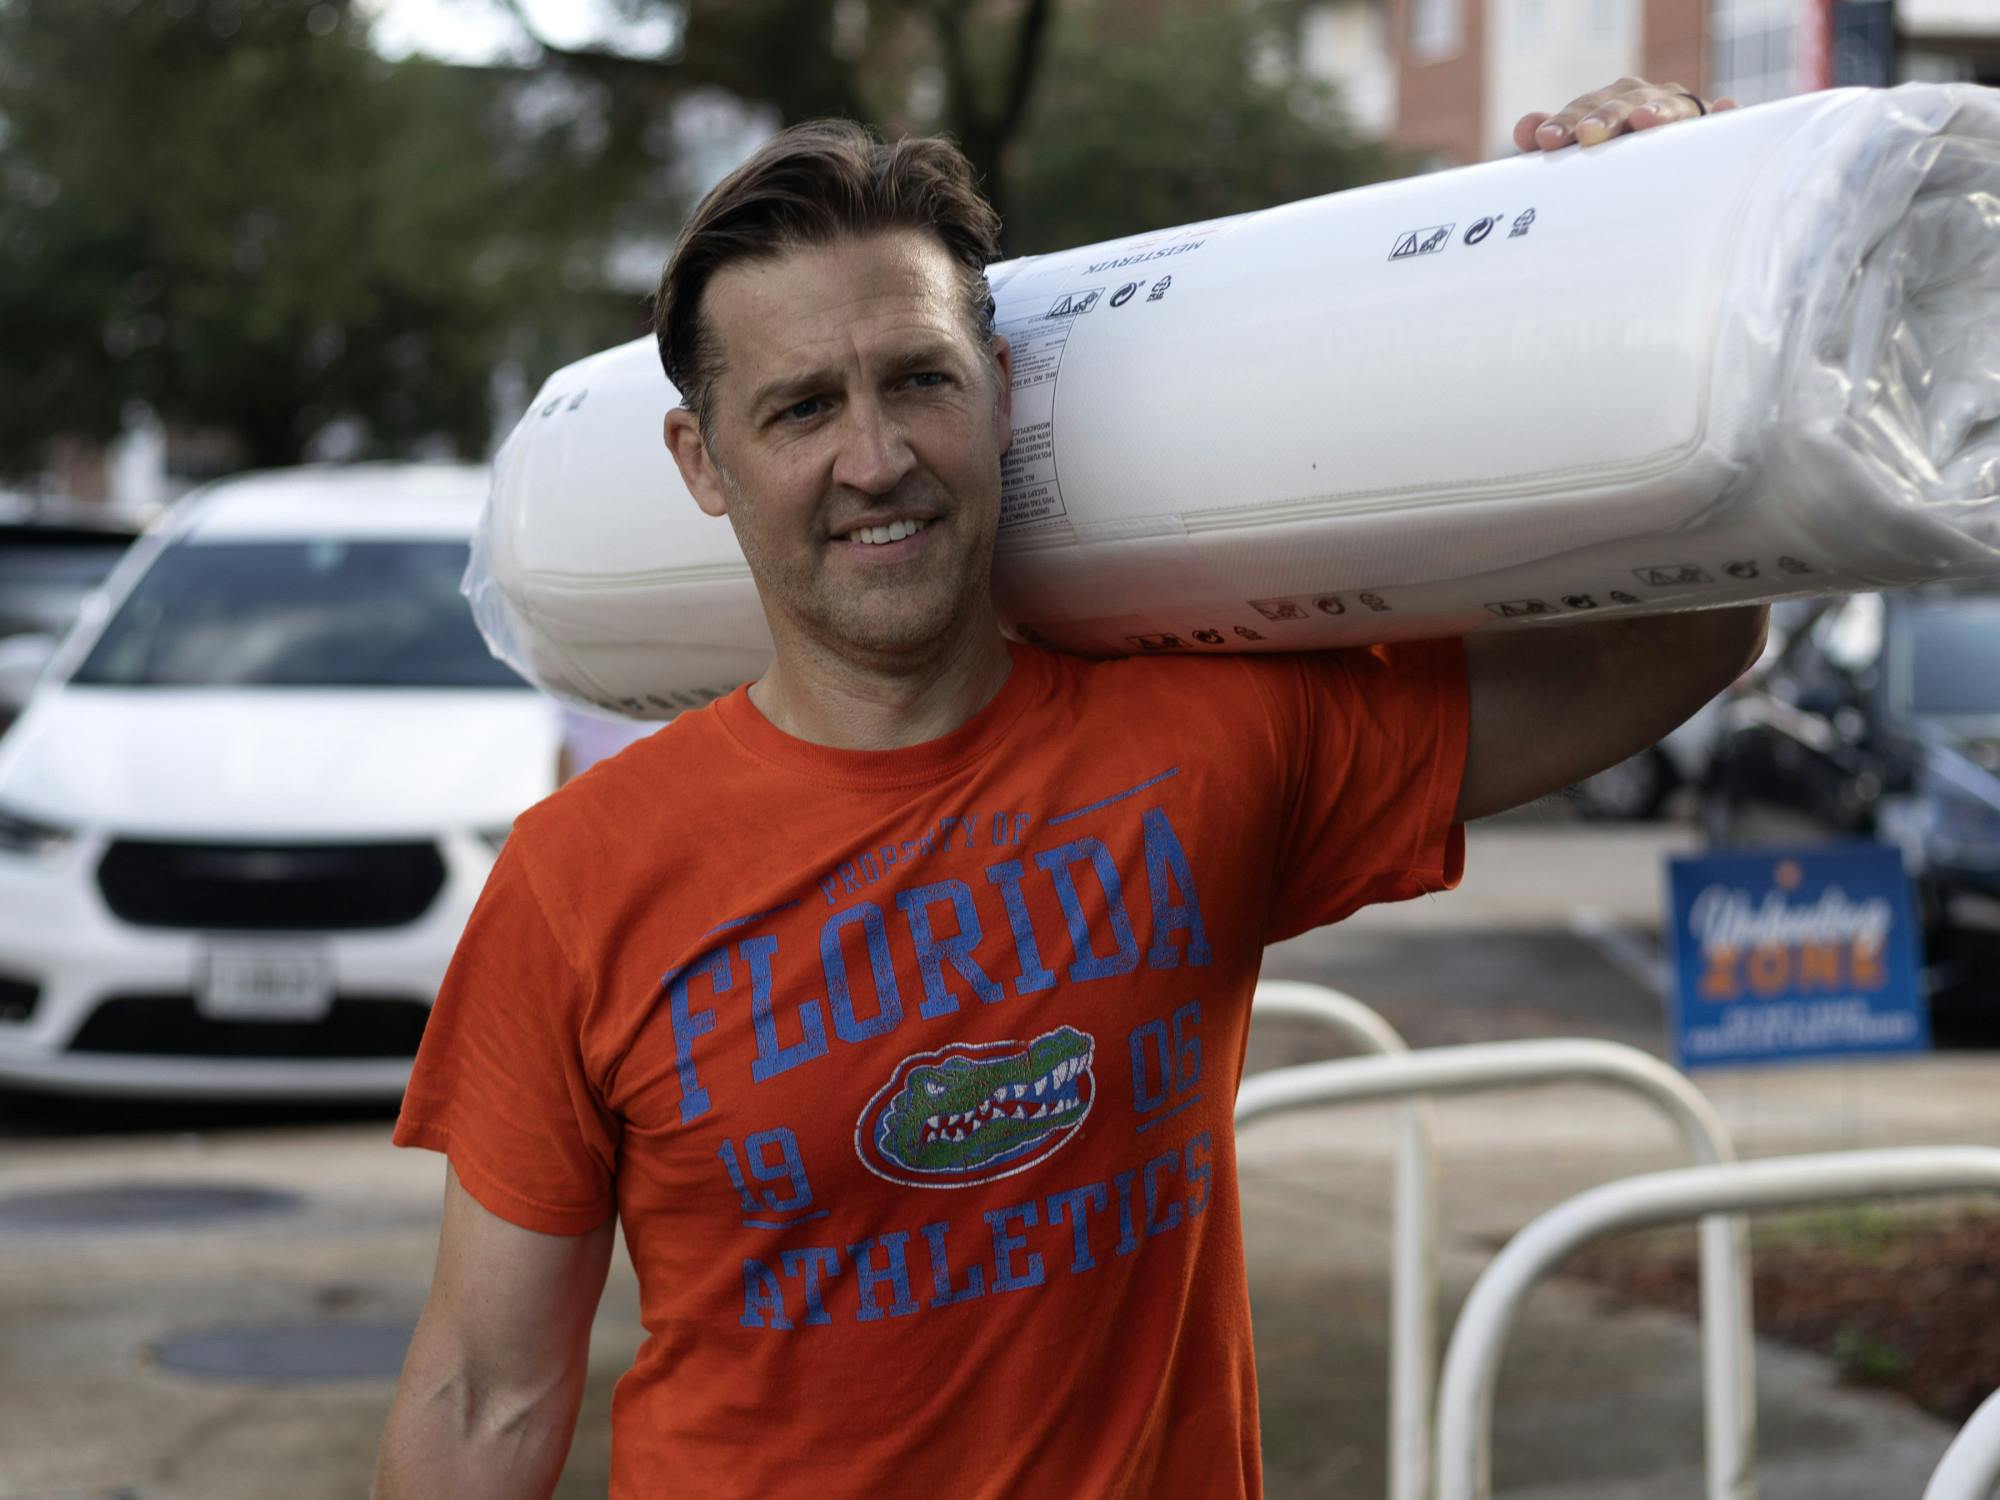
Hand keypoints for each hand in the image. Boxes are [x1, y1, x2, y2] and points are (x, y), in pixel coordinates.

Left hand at [1514, 76, 1739, 151]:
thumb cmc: (1619, 156)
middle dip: (1606, 117)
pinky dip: (1726, 112)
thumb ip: (1557, 141)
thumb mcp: (1584, 151)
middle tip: (1589, 135)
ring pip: (1671, 106)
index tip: (1548, 140)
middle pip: (1623, 103)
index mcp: (1611, 103)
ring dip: (1659, 110)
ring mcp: (1682, 110)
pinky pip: (1723, 119)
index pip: (1585, 109)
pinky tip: (1725, 107)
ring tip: (1645, 121)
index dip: (1566, 122)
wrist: (1674, 161)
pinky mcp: (1715, 127)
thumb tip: (1523, 130)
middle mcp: (1645, 99)